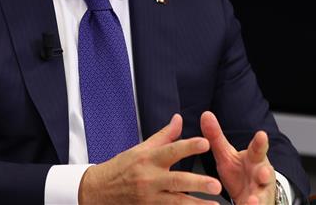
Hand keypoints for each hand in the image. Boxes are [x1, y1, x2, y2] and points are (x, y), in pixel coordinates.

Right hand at [79, 114, 222, 203]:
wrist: (98, 191)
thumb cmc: (122, 167)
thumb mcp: (141, 149)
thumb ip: (164, 136)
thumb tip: (179, 119)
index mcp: (148, 159)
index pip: (171, 150)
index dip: (189, 146)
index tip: (206, 143)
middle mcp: (149, 179)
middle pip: (176, 181)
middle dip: (197, 183)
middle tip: (217, 185)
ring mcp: (148, 198)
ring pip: (175, 203)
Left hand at [200, 111, 275, 204]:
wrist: (250, 196)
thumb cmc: (239, 173)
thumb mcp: (226, 155)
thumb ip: (216, 137)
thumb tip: (205, 114)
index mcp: (254, 159)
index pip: (258, 149)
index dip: (260, 143)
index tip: (261, 135)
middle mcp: (261, 176)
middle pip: (265, 174)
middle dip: (265, 174)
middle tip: (263, 173)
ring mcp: (261, 194)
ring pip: (261, 197)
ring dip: (256, 200)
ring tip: (251, 201)